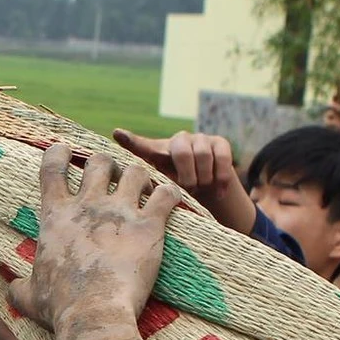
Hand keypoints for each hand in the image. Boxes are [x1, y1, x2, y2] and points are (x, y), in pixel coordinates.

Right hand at [23, 146, 179, 330]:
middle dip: (107, 165)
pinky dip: (170, 194)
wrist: (94, 314)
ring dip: (140, 177)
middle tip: (113, 178)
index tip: (65, 151)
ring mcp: (120, 212)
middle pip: (99, 161)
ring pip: (136, 172)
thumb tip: (11, 289)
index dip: (59, 153)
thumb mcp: (30, 296)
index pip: (52, 167)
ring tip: (144, 189)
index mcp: (55, 216)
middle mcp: (87, 206)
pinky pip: (166, 194)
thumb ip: (20, 287)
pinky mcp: (149, 225)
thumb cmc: (59, 307)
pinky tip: (169, 202)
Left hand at [113, 129, 255, 235]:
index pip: (142, 146)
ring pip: (204, 156)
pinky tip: (218, 193)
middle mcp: (177, 141)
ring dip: (203, 179)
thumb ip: (158, 192)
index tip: (117, 134)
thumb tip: (149, 205)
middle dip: (188, 176)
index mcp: (159, 153)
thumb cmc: (182, 193)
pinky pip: (222, 159)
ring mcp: (199, 139)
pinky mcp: (219, 142)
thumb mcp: (168, 193)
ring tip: (201, 190)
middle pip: (183, 152)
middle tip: (189, 191)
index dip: (131, 141)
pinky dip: (221, 179)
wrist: (212, 192)